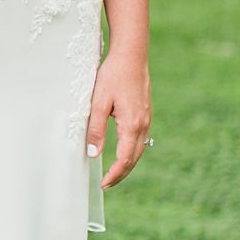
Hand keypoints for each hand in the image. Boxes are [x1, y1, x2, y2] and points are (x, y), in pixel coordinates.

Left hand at [87, 47, 151, 190]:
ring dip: (127, 164)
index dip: (114, 175)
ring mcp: (146, 119)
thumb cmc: (113, 75)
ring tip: (113, 173)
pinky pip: (140, 139)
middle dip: (121, 174)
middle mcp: (143, 125)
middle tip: (106, 184)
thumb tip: (93, 153)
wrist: (132, 55)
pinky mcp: (146, 113)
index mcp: (132, 125)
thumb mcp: (98, 102)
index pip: (124, 159)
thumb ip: (96, 128)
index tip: (103, 185)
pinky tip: (123, 152)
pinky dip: (131, 151)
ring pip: (139, 149)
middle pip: (134, 158)